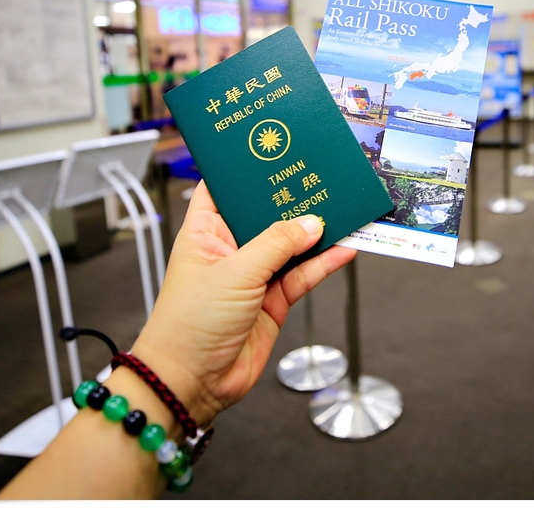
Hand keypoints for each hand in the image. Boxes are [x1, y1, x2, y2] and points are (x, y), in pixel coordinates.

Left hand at [130, 181, 355, 425]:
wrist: (191, 383)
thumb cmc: (189, 324)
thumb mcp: (235, 273)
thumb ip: (276, 245)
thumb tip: (311, 224)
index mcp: (205, 232)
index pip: (224, 189)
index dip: (246, 170)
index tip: (275, 151)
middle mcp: (228, 249)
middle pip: (266, 216)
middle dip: (292, 201)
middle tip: (322, 179)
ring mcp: (252, 276)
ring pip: (290, 246)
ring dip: (314, 233)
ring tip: (343, 211)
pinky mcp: (272, 302)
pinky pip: (302, 275)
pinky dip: (323, 263)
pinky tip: (343, 249)